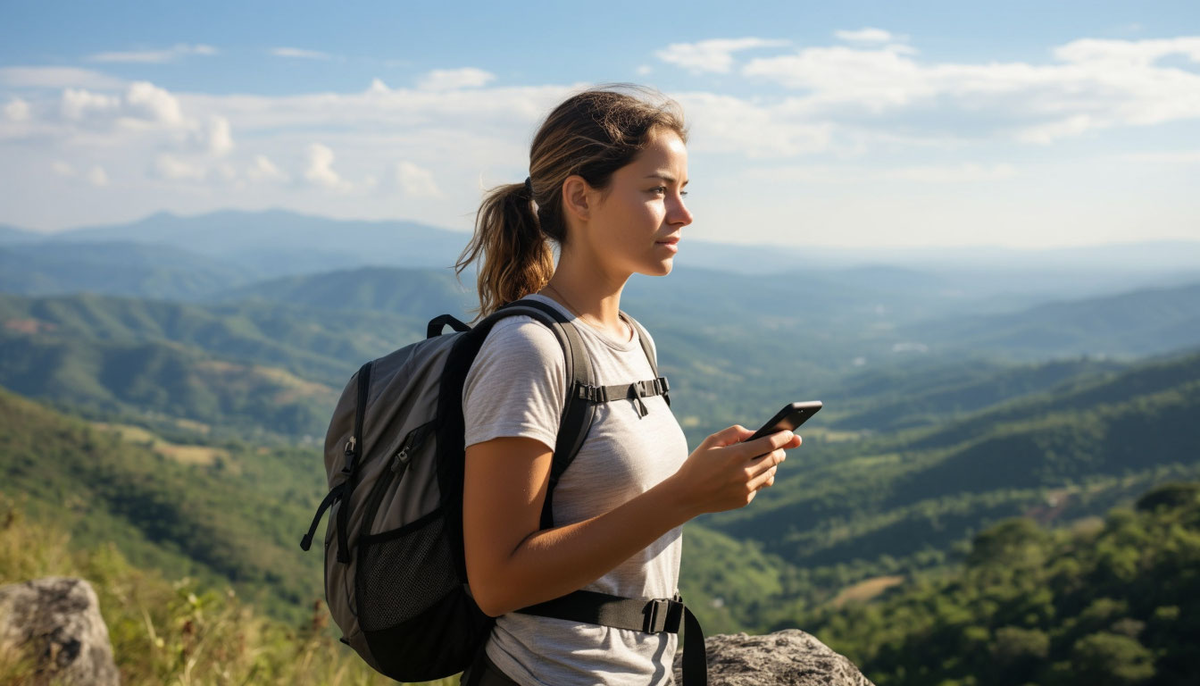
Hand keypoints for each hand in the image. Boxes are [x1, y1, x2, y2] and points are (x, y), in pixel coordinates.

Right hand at [667, 425, 802, 516]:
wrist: (686, 495)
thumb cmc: (698, 464)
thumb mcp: (712, 441)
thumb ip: (736, 433)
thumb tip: (756, 433)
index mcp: (737, 454)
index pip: (771, 443)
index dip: (784, 437)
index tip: (791, 433)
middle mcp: (745, 472)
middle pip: (775, 458)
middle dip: (780, 450)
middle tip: (780, 447)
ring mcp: (747, 488)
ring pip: (771, 473)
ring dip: (771, 465)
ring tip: (763, 460)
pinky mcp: (745, 500)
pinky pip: (761, 486)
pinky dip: (759, 478)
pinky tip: (749, 475)